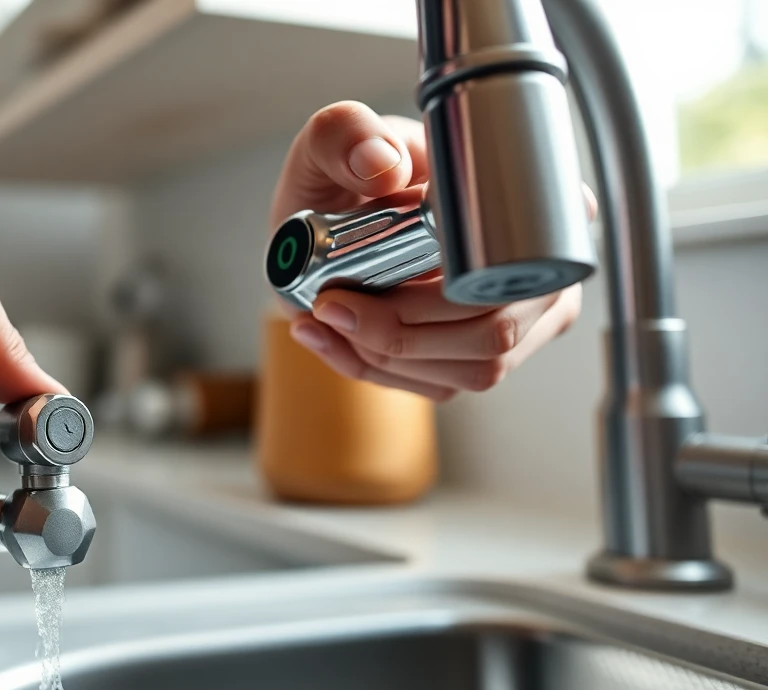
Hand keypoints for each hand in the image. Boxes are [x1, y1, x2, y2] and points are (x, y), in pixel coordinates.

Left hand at [270, 101, 584, 401]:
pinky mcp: (470, 359)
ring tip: (324, 314)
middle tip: (332, 302)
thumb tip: (382, 166)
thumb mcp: (335, 138)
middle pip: (495, 332)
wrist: (326, 216)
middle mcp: (535, 271)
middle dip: (406, 330)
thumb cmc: (351, 170)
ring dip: (386, 354)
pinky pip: (434, 384)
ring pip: (468, 370)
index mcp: (531, 206)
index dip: (472, 284)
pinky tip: (327, 334)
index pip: (535, 261)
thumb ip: (348, 134)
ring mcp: (513, 322)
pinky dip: (371, 367)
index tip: (393, 280)